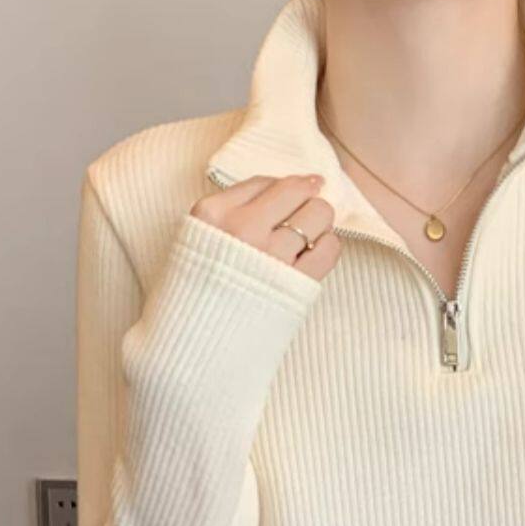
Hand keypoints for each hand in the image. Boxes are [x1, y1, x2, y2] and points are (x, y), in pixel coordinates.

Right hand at [190, 172, 341, 283]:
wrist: (195, 343)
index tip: (301, 188)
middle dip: (308, 198)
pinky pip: (329, 248)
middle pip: (296, 191)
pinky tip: (318, 253)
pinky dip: (330, 246)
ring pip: (318, 215)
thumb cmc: (198, 291)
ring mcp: (270, 255)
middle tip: (308, 212)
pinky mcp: (294, 283)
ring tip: (311, 236)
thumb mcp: (200, 238)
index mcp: (212, 213)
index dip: (288, 185)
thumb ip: (233, 212)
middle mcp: (242, 228)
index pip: (265, 182)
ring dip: (321, 223)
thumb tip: (288, 188)